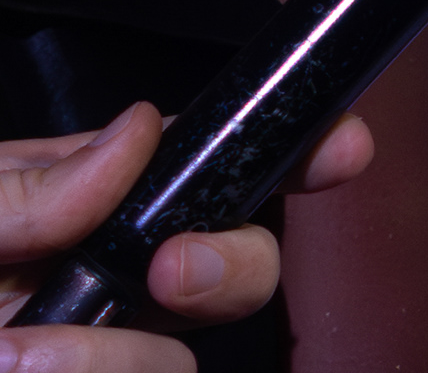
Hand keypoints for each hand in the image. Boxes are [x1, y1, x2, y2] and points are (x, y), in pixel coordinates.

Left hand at [0, 104, 377, 370]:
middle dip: (232, 267)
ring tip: (18, 355)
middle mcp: (110, 282)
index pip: (205, 165)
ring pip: (183, 357)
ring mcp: (110, 350)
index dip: (291, 149)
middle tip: (172, 275)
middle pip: (243, 267)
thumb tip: (139, 133)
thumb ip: (25, 184)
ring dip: (111, 357)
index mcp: (77, 208)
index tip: (341, 149)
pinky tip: (30, 367)